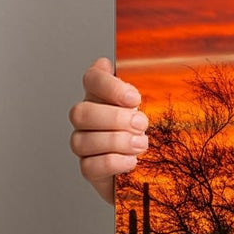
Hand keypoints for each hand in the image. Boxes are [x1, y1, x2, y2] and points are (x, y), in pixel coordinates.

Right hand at [68, 56, 147, 205]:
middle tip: (142, 124)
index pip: (91, 79)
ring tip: (141, 144)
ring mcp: (84, 144)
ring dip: (117, 142)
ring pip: (81, 140)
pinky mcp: (89, 169)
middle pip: (80, 112)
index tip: (135, 98)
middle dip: (114, 118)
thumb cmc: (149, 130)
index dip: (109, 86)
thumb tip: (117, 64)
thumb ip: (141, 86)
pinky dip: (114, 162)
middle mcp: (87, 119)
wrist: (151, 165)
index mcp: (101, 97)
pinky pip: (90, 166)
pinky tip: (132, 160)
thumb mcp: (153, 105)